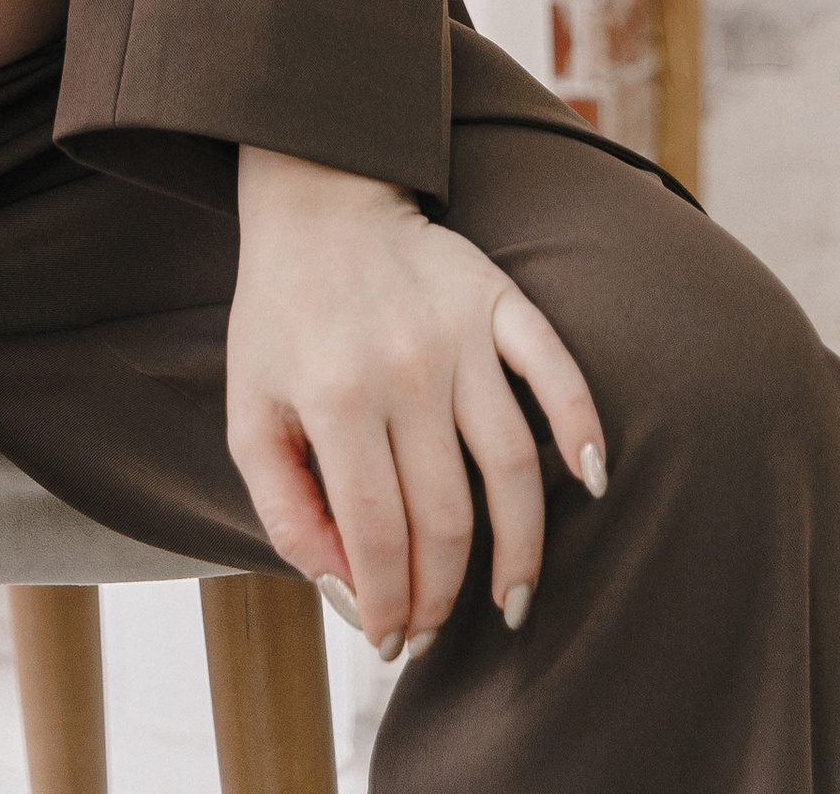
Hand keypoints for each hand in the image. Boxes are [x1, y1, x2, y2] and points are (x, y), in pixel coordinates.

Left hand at [226, 147, 606, 658]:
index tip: (391, 641)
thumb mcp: (249, 413)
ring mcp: (459, 334)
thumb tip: (346, 591)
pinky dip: (582, 427)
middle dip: (444, 596)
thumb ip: (285, 509)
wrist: (317, 198)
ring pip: (512, 466)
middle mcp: (403, 369)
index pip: (378, 534)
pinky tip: (591, 481)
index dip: (389, 604)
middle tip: (437, 631)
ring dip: (521, 549)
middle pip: (447, 516)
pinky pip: (556, 371)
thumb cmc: (279, 317)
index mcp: (334, 397)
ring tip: (513, 602)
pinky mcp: (498, 300)